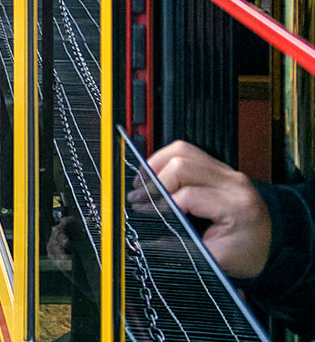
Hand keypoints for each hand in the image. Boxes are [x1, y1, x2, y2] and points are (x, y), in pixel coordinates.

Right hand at [146, 140, 271, 278]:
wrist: (271, 243)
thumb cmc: (248, 252)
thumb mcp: (217, 260)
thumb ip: (182, 249)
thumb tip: (147, 238)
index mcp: (236, 206)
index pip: (187, 195)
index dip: (160, 205)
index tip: (143, 213)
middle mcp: (232, 182)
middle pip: (182, 165)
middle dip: (154, 182)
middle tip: (139, 198)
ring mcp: (227, 171)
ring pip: (182, 151)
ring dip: (156, 164)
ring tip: (143, 183)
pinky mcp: (219, 167)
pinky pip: (187, 152)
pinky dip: (166, 160)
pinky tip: (156, 174)